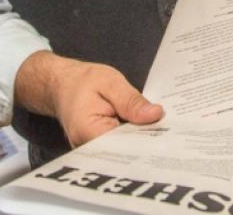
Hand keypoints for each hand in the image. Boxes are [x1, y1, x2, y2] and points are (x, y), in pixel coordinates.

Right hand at [15, 52, 162, 147]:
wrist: (62, 85)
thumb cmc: (83, 81)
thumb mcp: (110, 82)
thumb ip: (131, 100)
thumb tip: (155, 115)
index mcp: (88, 131)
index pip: (123, 145)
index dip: (146, 139)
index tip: (167, 130)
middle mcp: (88, 149)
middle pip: (125, 151)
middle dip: (147, 139)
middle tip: (171, 129)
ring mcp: (92, 151)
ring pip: (124, 150)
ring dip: (141, 138)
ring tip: (163, 128)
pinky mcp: (99, 147)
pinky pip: (120, 146)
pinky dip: (133, 137)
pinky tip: (148, 128)